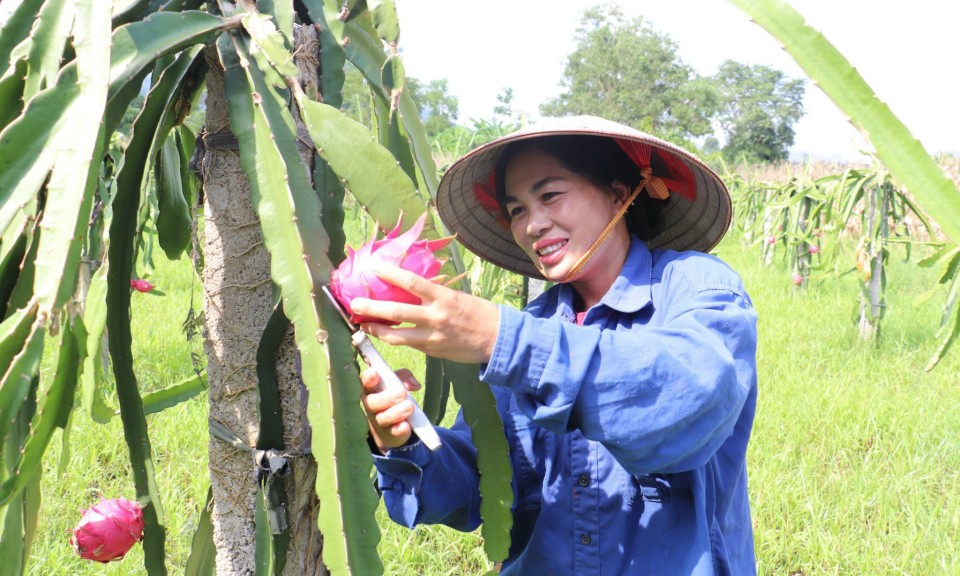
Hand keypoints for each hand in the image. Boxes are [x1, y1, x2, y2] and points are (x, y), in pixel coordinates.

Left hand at [348, 263, 499, 364]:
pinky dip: (394, 339)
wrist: (497, 339)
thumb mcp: (457, 296)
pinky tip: (384, 334)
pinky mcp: (432, 352)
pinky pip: (408, 344)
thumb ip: (434, 295)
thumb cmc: (478, 313)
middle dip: (371, 308)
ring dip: (376, 330)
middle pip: (396, 312)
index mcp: (443, 297)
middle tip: (354, 304)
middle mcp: (435, 317)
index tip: (374, 266)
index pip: (411, 281)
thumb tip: (410, 288)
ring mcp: (432, 337)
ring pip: (396, 336)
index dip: (390, 273)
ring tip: (363, 324)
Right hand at [360, 367, 422, 452]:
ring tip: (409, 407)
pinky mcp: (390, 434)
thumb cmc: (392, 398)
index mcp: (371, 391)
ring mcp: (379, 422)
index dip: (368, 379)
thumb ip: (404, 378)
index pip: (365, 384)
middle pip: (372, 403)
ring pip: (383, 418)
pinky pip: (393, 432)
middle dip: (387, 398)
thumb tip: (414, 384)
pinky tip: (405, 425)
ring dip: (396, 413)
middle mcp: (371, 406)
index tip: (374, 373)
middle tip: (402, 393)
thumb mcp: (396, 383)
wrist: (391, 427)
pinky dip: (399, 429)